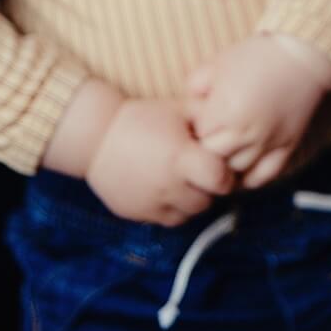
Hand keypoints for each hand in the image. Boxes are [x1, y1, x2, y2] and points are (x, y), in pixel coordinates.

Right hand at [85, 97, 234, 225]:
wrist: (95, 137)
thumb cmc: (141, 118)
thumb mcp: (177, 109)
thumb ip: (207, 116)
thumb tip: (236, 123)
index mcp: (181, 158)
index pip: (221, 180)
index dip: (226, 175)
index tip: (220, 166)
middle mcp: (168, 185)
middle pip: (207, 201)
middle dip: (209, 189)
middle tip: (201, 173)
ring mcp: (151, 203)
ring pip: (189, 215)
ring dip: (193, 201)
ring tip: (184, 181)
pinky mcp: (137, 214)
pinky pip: (168, 221)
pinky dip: (173, 209)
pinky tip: (168, 190)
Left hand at [185, 34, 330, 188]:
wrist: (302, 55)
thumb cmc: (256, 56)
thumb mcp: (217, 64)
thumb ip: (194, 89)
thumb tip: (188, 111)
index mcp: (226, 112)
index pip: (198, 137)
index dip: (197, 127)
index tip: (202, 117)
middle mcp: (246, 133)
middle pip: (214, 159)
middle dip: (210, 147)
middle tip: (213, 133)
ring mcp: (268, 143)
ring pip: (236, 172)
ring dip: (228, 163)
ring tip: (227, 148)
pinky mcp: (286, 148)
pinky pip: (262, 177)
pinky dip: (250, 177)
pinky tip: (243, 165)